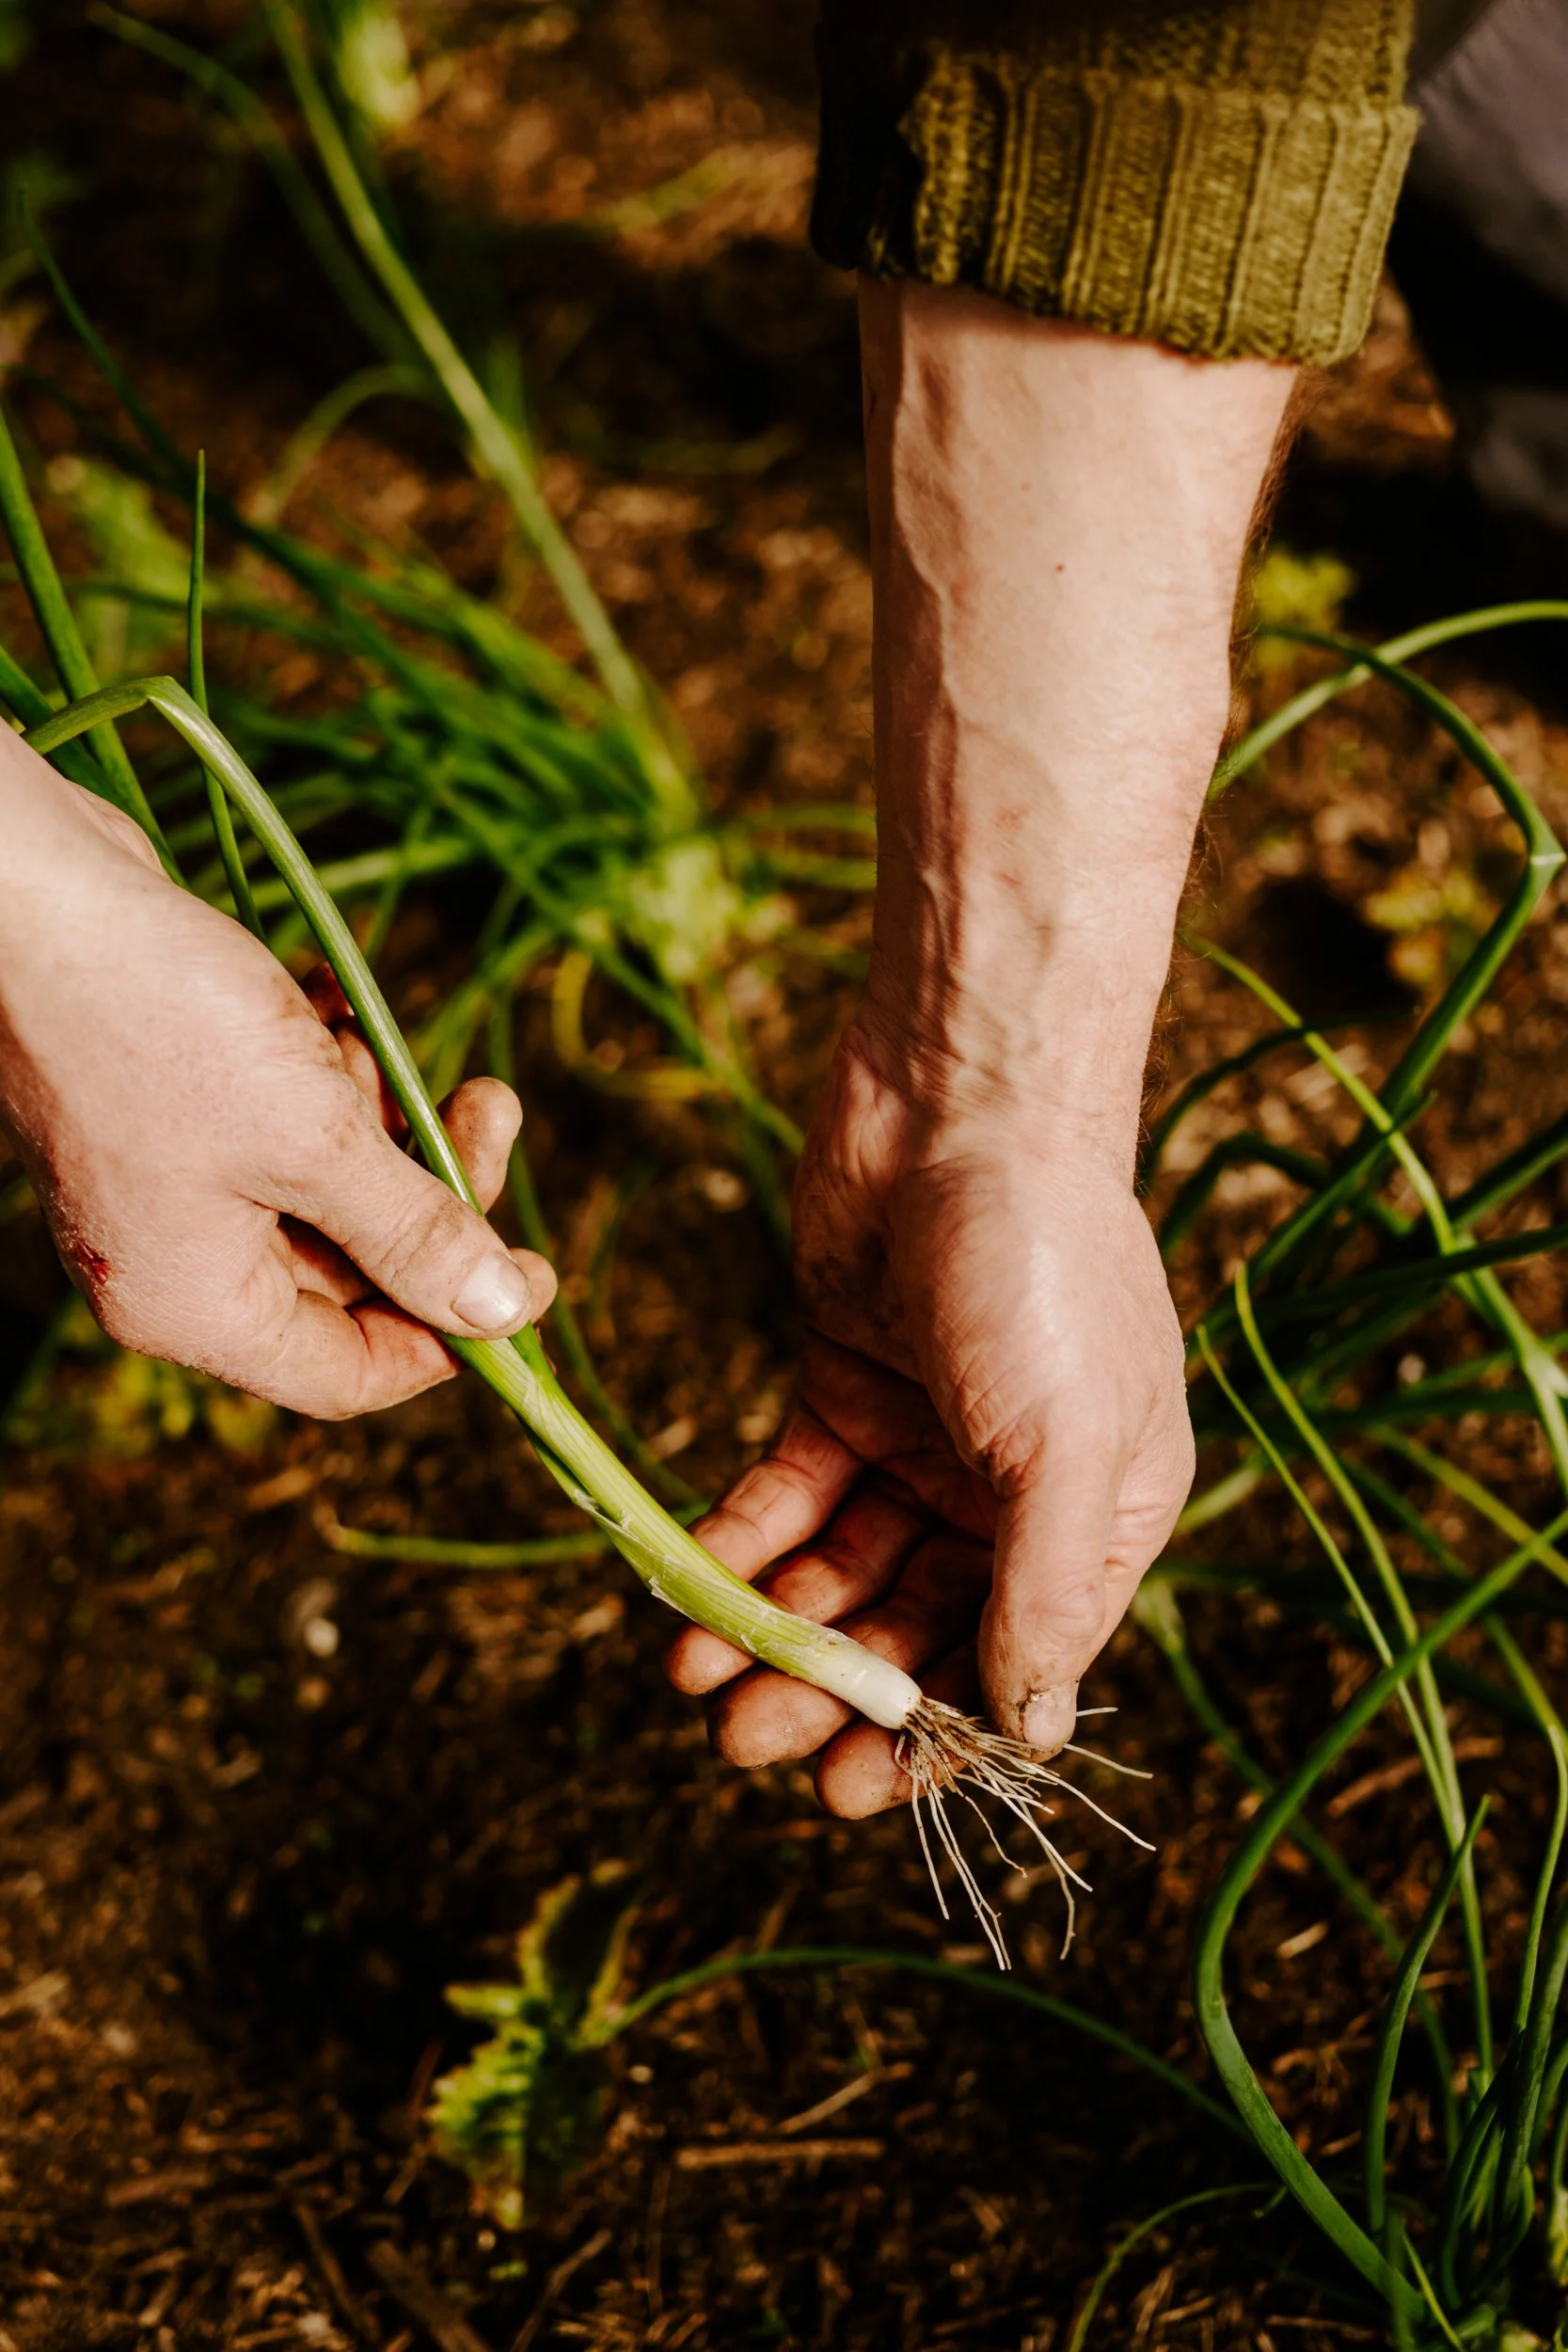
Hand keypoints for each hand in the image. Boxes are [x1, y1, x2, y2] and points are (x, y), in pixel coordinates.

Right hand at [0, 732, 552, 1415]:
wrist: (27, 888)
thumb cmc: (161, 1021)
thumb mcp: (315, 1138)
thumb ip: (415, 1233)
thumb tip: (503, 1314)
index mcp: (194, 1306)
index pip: (351, 1373)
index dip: (454, 1333)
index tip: (534, 1266)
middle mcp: (175, 1262)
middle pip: (352, 1271)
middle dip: (431, 1188)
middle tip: (486, 1103)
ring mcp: (167, 1183)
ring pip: (327, 1184)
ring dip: (381, 1113)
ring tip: (372, 1034)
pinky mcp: (171, 1105)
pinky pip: (285, 1118)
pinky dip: (323, 1069)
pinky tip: (323, 1001)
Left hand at [666, 1026, 1193, 1811]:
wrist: (958, 1099)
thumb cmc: (1042, 1263)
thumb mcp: (1066, 1442)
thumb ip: (1046, 1592)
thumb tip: (1032, 1734)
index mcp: (1096, 1516)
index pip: (1014, 1661)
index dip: (932, 1733)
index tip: (853, 1789)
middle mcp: (1009, 1492)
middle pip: (914, 1627)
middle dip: (834, 1691)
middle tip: (748, 1741)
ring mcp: (922, 1441)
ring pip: (839, 1573)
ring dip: (773, 1631)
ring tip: (697, 1680)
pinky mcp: (840, 1388)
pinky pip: (785, 1497)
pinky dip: (740, 1547)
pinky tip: (688, 1594)